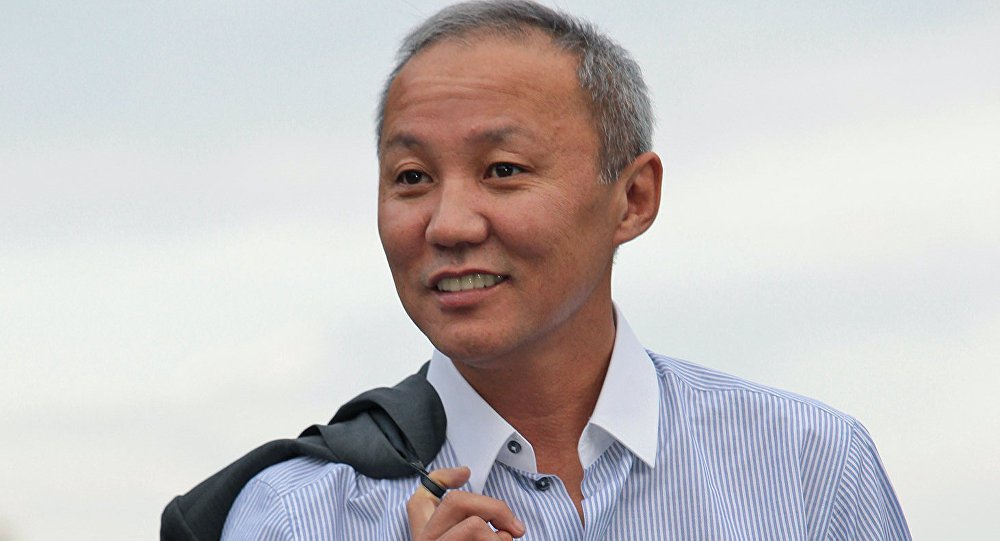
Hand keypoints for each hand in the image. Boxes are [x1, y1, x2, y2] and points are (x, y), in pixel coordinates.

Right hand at [406, 466, 525, 539]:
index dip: (440, 479)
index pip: (418, 501)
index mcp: (423, 535)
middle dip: (494, 508)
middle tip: (515, 527)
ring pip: (475, 526)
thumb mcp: (460, 535)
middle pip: (456, 503)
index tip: (465, 472)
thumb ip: (463, 515)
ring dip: (501, 537)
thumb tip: (464, 472)